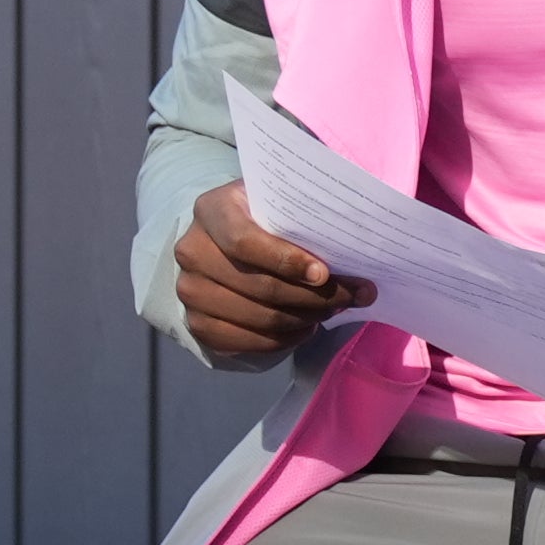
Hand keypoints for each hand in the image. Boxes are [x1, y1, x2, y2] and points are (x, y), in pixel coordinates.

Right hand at [174, 180, 364, 363]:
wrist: (219, 246)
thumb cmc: (259, 219)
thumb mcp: (274, 203)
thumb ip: (301, 217)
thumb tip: (353, 252)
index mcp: (211, 211)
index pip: (244, 241)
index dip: (286, 260)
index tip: (323, 273)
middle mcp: (192, 252)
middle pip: (260, 286)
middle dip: (315, 296)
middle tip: (352, 295)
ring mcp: (191, 291)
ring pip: (260, 318)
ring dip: (307, 318)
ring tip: (334, 309)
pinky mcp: (198, 325)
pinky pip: (250, 342)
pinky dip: (286, 339)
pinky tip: (307, 326)